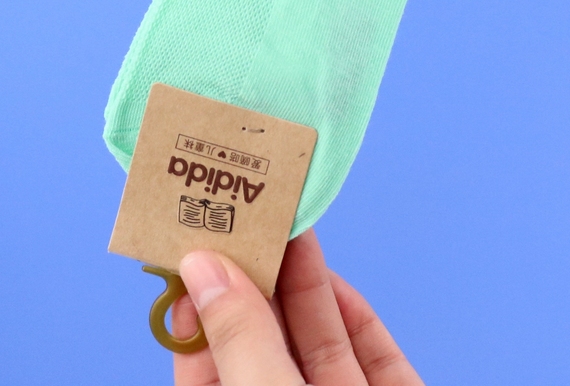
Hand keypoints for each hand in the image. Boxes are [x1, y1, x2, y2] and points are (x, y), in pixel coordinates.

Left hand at [172, 229, 423, 384]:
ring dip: (304, 280)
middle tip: (250, 214)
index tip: (200, 240)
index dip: (202, 297)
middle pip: (266, 335)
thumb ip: (239, 336)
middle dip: (258, 273)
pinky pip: (368, 351)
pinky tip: (329, 273)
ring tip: (289, 224)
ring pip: (317, 337)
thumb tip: (201, 268)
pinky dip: (350, 310)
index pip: (206, 355)